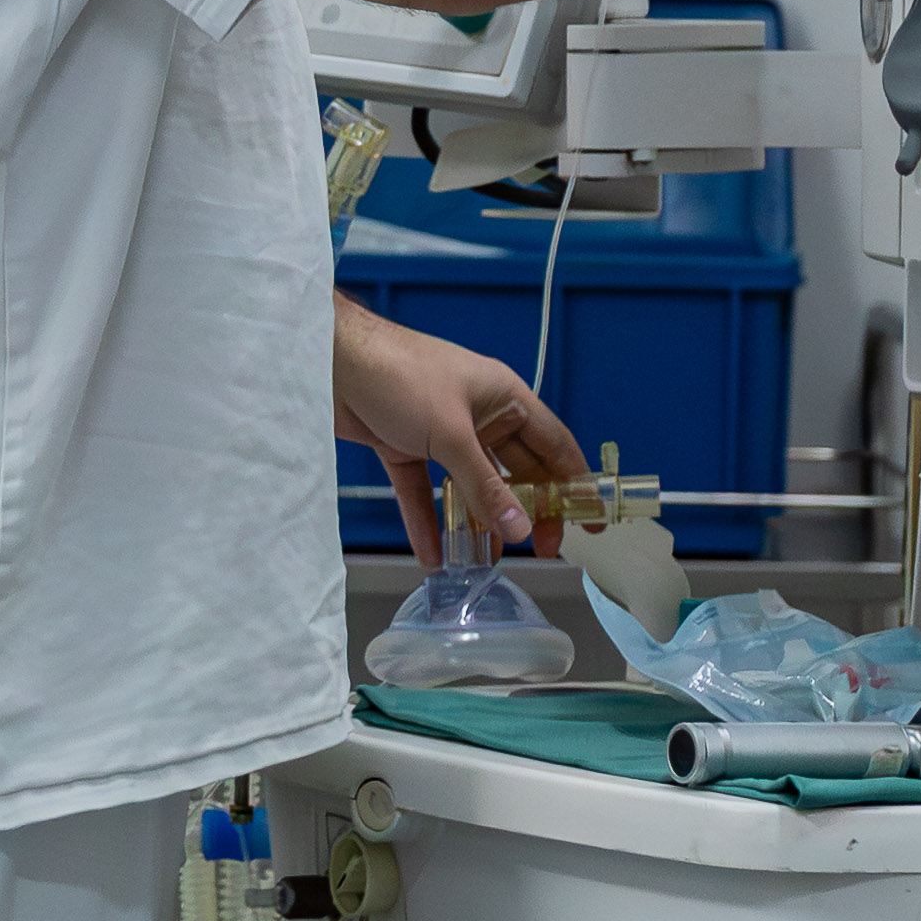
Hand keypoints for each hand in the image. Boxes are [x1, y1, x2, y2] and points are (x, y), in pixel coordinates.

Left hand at [335, 299, 589, 562]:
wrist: (329, 358)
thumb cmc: (401, 376)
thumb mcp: (451, 433)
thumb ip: (484, 485)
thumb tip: (521, 528)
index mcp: (503, 398)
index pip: (553, 445)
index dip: (576, 482)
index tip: (590, 522)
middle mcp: (478, 415)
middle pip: (515, 471)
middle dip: (528, 511)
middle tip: (540, 551)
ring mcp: (439, 432)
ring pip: (469, 486)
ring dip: (478, 523)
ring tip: (487, 562)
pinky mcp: (402, 445)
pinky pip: (423, 491)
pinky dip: (428, 521)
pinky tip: (433, 555)